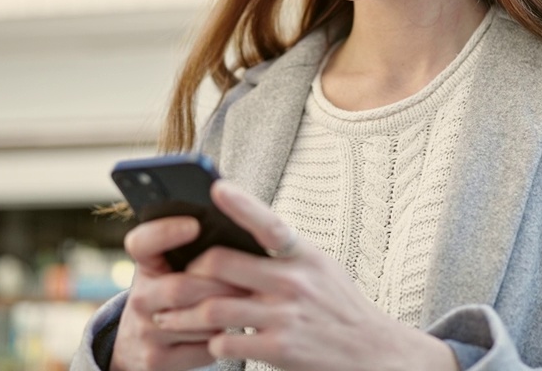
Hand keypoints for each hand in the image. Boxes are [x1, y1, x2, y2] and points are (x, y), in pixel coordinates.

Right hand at [110, 216, 249, 370]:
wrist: (139, 346)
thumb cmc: (171, 294)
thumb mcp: (170, 269)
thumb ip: (192, 250)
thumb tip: (237, 221)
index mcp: (145, 267)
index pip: (141, 244)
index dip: (165, 232)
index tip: (194, 224)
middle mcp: (139, 299)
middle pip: (181, 287)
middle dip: (220, 284)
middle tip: (249, 279)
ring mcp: (146, 332)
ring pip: (197, 321)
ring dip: (227, 313)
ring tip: (249, 302)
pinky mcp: (158, 360)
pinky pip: (203, 348)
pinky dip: (224, 339)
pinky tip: (234, 328)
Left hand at [151, 181, 456, 370]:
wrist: (375, 353)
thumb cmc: (340, 305)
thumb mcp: (321, 267)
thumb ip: (284, 252)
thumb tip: (241, 232)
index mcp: (303, 255)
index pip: (270, 223)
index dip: (242, 204)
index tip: (216, 188)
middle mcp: (294, 281)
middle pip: (221, 265)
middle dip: (189, 272)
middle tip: (174, 278)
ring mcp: (286, 316)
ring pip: (214, 307)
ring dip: (184, 314)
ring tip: (167, 317)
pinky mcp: (280, 349)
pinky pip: (227, 341)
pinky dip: (212, 341)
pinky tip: (209, 340)